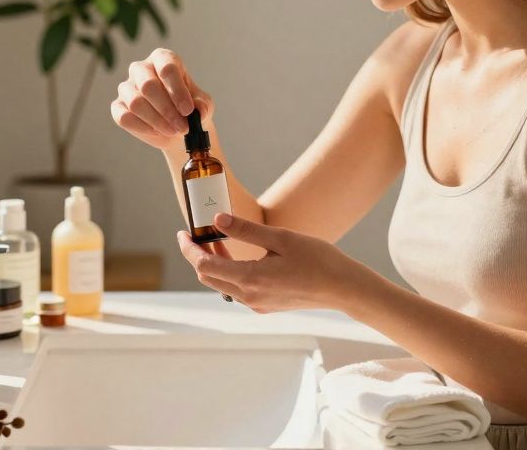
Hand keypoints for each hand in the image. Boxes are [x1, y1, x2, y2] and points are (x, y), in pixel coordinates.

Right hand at [111, 48, 214, 149]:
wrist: (177, 128)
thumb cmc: (190, 109)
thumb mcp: (203, 105)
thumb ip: (203, 105)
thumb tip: (199, 109)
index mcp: (163, 59)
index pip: (166, 68)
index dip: (178, 90)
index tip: (188, 111)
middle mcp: (142, 68)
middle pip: (148, 85)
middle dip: (167, 110)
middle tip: (182, 127)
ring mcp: (127, 87)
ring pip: (136, 103)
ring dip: (157, 121)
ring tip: (174, 131)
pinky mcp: (118, 106)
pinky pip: (124, 117)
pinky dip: (144, 128)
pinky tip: (158, 132)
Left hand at [176, 213, 372, 313]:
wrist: (343, 288)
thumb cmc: (318, 259)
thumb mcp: (281, 238)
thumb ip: (246, 230)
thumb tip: (217, 220)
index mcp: (250, 279)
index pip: (204, 266)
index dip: (189, 249)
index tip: (183, 233)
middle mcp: (249, 297)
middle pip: (209, 277)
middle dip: (199, 256)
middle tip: (199, 234)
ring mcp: (257, 304)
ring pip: (222, 285)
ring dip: (215, 264)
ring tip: (218, 241)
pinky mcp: (266, 306)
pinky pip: (237, 290)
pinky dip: (230, 273)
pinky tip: (239, 257)